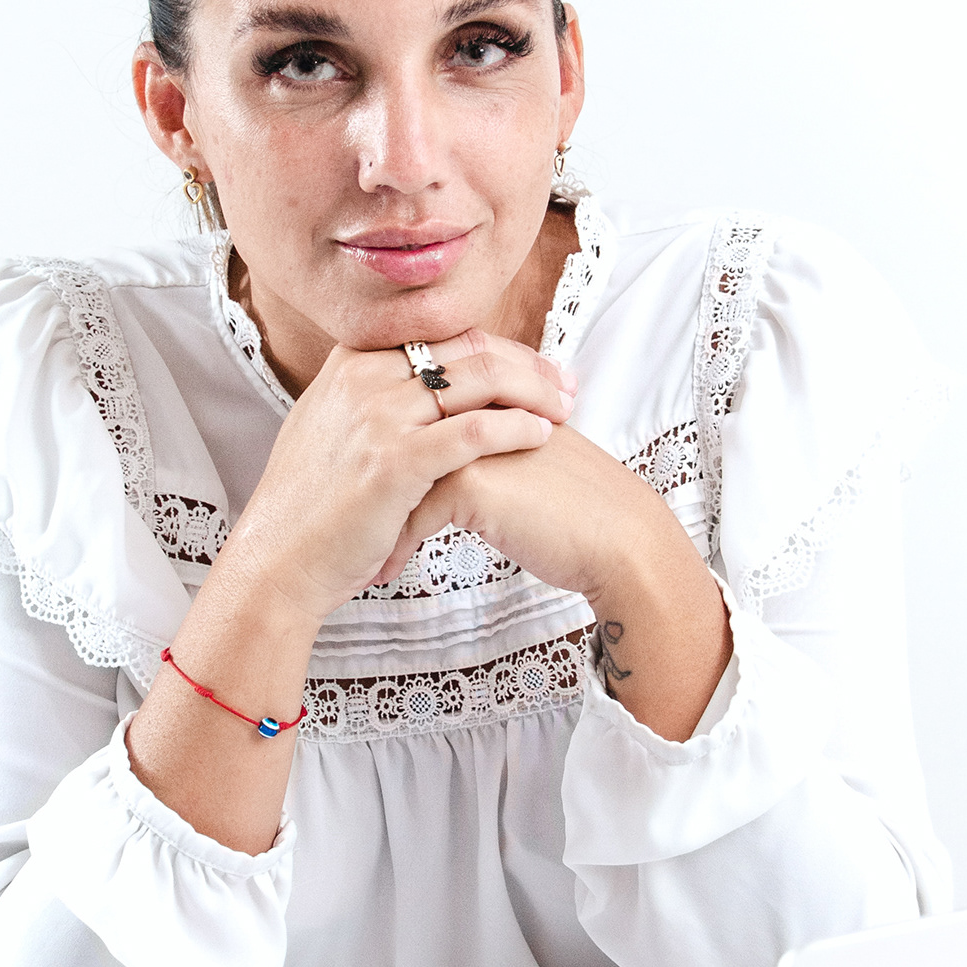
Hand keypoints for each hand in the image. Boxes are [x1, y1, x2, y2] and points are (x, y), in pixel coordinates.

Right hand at [223, 329, 576, 625]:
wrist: (278, 560)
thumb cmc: (310, 507)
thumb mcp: (328, 427)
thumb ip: (369, 395)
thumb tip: (415, 381)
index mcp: (352, 362)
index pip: (445, 334)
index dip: (498, 347)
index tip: (533, 366)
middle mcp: (364, 378)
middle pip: (469, 349)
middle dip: (526, 365)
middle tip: (564, 385)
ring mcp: (378, 417)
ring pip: (479, 380)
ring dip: (532, 392)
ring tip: (563, 409)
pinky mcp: (396, 461)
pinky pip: (475, 431)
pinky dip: (516, 429)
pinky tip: (541, 437)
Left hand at [370, 387, 649, 601]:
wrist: (619, 541)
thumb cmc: (576, 510)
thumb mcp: (523, 463)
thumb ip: (483, 446)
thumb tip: (435, 462)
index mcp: (492, 395)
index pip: (413, 408)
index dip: (386, 447)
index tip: (364, 490)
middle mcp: (477, 405)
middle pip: (393, 434)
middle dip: (366, 483)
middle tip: (347, 522)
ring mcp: (470, 436)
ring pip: (395, 473)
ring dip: (374, 518)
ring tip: (362, 553)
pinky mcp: (471, 477)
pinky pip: (410, 511)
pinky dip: (394, 546)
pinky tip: (386, 571)